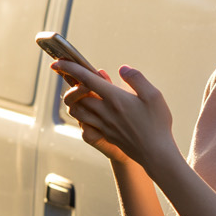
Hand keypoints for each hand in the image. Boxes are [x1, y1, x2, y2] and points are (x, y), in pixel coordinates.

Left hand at [52, 60, 177, 169]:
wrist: (156, 154)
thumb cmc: (157, 123)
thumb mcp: (153, 95)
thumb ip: (136, 78)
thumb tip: (122, 69)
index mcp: (115, 98)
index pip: (86, 79)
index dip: (69, 68)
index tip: (57, 62)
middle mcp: (105, 112)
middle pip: (75, 96)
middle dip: (69, 84)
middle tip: (70, 75)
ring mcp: (103, 125)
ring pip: (76, 112)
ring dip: (74, 101)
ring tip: (81, 93)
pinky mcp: (105, 135)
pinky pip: (85, 124)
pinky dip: (82, 115)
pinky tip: (90, 110)